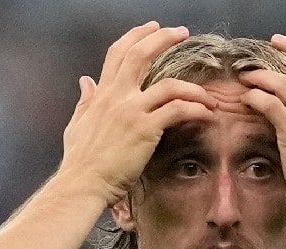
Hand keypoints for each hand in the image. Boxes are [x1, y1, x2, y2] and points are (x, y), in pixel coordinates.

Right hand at [56, 22, 215, 205]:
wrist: (82, 184)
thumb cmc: (79, 161)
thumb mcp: (76, 125)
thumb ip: (85, 101)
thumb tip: (86, 81)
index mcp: (102, 95)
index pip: (118, 53)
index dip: (136, 36)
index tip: (152, 27)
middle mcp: (117, 97)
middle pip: (141, 55)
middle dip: (164, 39)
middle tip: (182, 33)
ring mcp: (132, 112)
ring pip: (169, 85)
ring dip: (193, 87)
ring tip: (208, 95)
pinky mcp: (146, 130)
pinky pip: (178, 110)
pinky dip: (197, 109)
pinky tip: (207, 115)